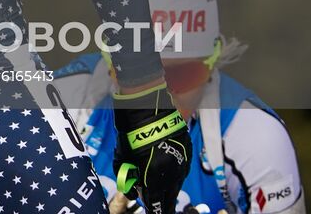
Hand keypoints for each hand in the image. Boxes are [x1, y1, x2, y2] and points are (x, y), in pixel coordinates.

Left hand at [112, 84, 190, 213]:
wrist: (148, 108)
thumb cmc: (130, 133)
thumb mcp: (123, 158)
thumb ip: (128, 178)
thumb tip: (133, 193)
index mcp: (154, 176)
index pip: (155, 202)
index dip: (153, 208)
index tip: (152, 210)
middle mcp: (171, 173)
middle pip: (169, 197)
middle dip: (163, 203)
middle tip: (160, 208)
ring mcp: (182, 163)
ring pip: (177, 184)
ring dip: (169, 190)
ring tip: (164, 196)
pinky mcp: (187, 153)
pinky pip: (182, 171)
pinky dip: (175, 176)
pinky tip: (169, 177)